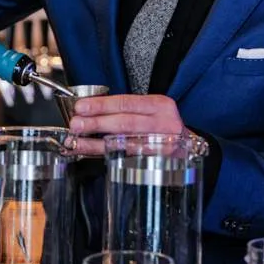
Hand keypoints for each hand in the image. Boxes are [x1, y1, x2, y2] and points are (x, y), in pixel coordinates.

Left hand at [68, 94, 184, 155]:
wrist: (186, 147)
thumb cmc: (163, 127)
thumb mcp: (152, 111)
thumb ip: (127, 109)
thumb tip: (91, 110)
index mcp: (160, 105)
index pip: (127, 102)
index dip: (102, 105)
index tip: (82, 106)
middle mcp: (163, 123)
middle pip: (125, 122)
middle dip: (97, 122)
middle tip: (77, 123)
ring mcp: (161, 144)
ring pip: (123, 141)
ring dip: (96, 141)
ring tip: (77, 140)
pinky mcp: (155, 160)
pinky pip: (125, 156)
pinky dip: (104, 153)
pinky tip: (90, 151)